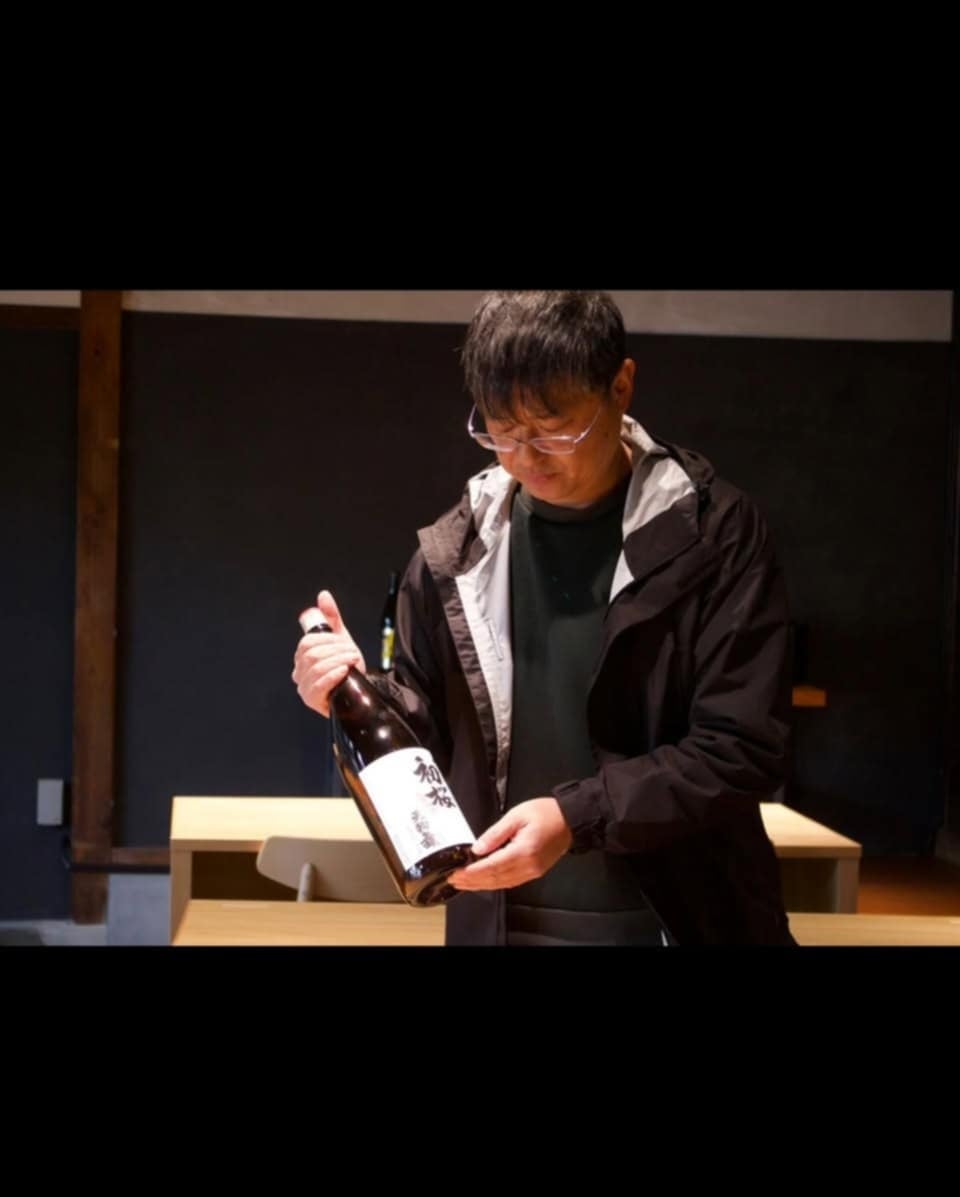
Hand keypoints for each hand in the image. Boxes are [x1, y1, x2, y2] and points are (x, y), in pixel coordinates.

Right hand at [292, 590, 365, 717]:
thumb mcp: (340, 639)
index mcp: (302, 656)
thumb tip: (323, 595)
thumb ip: (331, 617)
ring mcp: (304, 688)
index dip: (328, 640)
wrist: (358, 689)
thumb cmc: (346, 665)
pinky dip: (333, 675)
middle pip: (312, 655)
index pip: (307, 642)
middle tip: (352, 652)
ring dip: (338, 661)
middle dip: (336, 651)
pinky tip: (343, 671)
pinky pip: (318, 686)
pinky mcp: (312, 700)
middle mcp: (299, 672)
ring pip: (317, 668)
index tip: (344, 642)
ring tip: (352, 660)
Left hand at [446, 798, 572, 891]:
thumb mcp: (516, 816)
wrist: (570, 819)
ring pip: (502, 883)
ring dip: (481, 885)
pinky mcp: (535, 871)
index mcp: (523, 851)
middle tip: (453, 880)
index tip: (456, 873)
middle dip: (472, 881)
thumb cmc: (546, 813)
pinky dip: (495, 883)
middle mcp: (528, 866)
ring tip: (464, 883)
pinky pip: (511, 882)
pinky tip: (484, 881)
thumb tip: (478, 848)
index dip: (472, 872)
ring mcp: (533, 871)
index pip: (491, 866)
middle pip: (495, 879)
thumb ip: (495, 833)